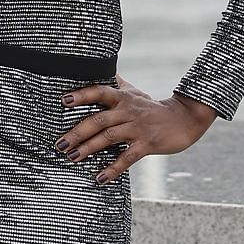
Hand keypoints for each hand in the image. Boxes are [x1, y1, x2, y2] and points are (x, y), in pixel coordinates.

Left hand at [56, 76, 219, 184]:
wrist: (184, 119)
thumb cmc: (153, 107)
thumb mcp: (134, 92)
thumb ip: (116, 83)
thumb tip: (101, 65)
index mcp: (123, 98)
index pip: (99, 92)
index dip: (82, 95)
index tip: (64, 101)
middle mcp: (128, 111)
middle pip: (99, 119)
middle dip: (77, 132)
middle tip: (60, 143)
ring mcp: (137, 128)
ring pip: (109, 137)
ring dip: (89, 148)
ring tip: (72, 158)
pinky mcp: (147, 144)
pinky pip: (127, 158)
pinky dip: (112, 169)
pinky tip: (99, 179)